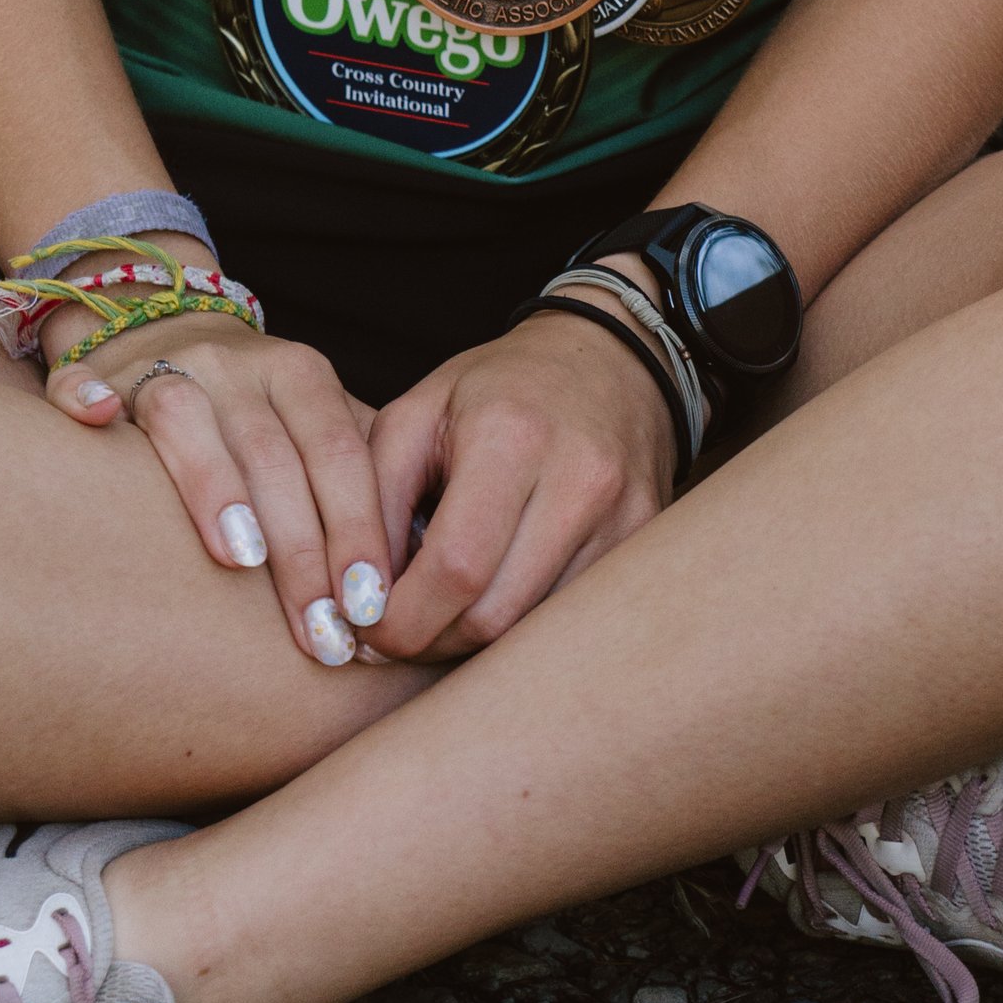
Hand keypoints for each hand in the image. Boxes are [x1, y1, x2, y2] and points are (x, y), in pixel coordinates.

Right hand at [40, 295, 392, 667]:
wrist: (171, 331)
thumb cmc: (262, 414)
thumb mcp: (319, 427)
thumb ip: (363, 478)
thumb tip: (428, 566)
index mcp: (301, 374)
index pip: (339, 452)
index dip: (358, 527)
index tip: (371, 605)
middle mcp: (236, 363)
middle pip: (272, 451)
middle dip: (301, 547)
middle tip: (317, 630)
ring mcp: (164, 364)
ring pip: (187, 416)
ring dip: (213, 483)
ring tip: (239, 560)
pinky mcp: (98, 375)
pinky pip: (84, 383)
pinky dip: (86, 397)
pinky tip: (96, 421)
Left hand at [363, 310, 677, 663]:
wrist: (609, 360)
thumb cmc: (497, 389)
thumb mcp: (417, 414)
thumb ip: (375, 500)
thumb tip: (358, 598)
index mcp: (510, 435)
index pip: (453, 567)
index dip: (401, 619)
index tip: (367, 626)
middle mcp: (578, 477)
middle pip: (494, 614)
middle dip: (432, 640)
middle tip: (397, 631)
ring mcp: (624, 514)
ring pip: (534, 629)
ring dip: (476, 642)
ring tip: (442, 611)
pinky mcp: (645, 541)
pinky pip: (571, 617)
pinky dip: (524, 626)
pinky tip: (496, 596)